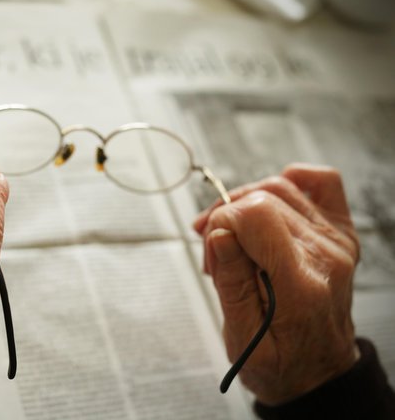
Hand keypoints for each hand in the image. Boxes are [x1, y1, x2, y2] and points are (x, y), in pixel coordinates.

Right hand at [193, 163, 359, 404]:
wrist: (317, 372)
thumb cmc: (278, 361)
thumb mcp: (241, 337)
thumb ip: (231, 282)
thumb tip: (219, 232)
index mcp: (300, 284)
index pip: (255, 215)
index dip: (221, 223)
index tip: (212, 253)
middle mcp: (325, 254)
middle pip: (263, 198)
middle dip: (226, 219)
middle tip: (215, 257)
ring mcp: (337, 240)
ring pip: (279, 187)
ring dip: (245, 204)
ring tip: (231, 239)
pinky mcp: (339, 232)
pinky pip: (323, 182)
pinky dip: (292, 181)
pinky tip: (267, 203)